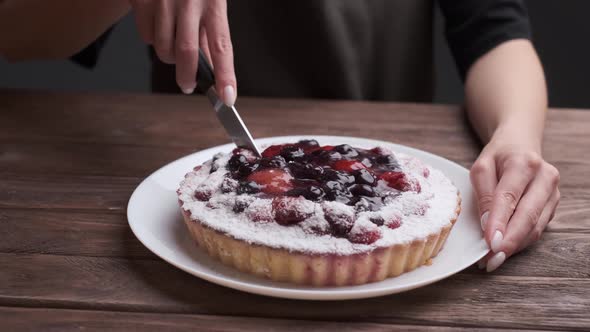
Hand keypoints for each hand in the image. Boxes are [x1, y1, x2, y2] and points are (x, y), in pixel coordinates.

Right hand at [130, 0, 236, 104]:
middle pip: (186, 52)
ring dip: (169, 56)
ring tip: (174, 41)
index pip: (221, 46)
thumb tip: (209, 64)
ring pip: (163, 47)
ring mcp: (162, 0)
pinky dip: (153, 39)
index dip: (225, 75)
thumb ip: (209, 29)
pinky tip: (159, 24)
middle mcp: (188, 0)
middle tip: (188, 85)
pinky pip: (146, 35)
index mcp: (213, 1)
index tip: (228, 98)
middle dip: (187, 76)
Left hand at [470, 135, 559, 271]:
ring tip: (492, 259)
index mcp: (523, 163)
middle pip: (528, 216)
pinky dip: (520, 241)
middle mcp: (545, 177)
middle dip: (509, 241)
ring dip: (514, 246)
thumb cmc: (498, 157)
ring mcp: (553, 192)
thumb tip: (488, 224)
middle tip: (491, 260)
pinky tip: (505, 249)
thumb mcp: (481, 168)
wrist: (520, 145)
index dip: (500, 222)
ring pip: (535, 227)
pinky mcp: (553, 205)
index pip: (510, 197)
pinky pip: (538, 228)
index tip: (490, 243)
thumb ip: (484, 194)